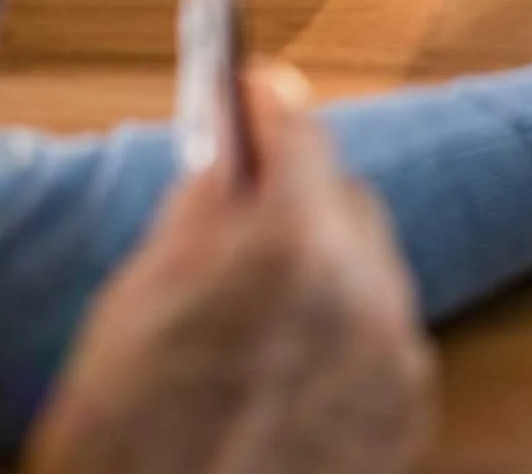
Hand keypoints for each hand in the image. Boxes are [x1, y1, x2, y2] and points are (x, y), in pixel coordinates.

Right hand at [26, 62, 433, 473]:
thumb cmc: (124, 440)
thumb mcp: (135, 303)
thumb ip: (200, 212)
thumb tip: (230, 151)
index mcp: (287, 245)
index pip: (297, 128)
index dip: (265, 108)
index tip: (250, 93)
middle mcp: (361, 290)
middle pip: (344, 195)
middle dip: (298, 190)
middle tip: (244, 197)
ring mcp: (394, 357)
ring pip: (370, 265)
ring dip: (325, 261)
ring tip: (258, 293)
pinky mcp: (408, 412)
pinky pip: (385, 334)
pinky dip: (346, 329)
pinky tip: (287, 358)